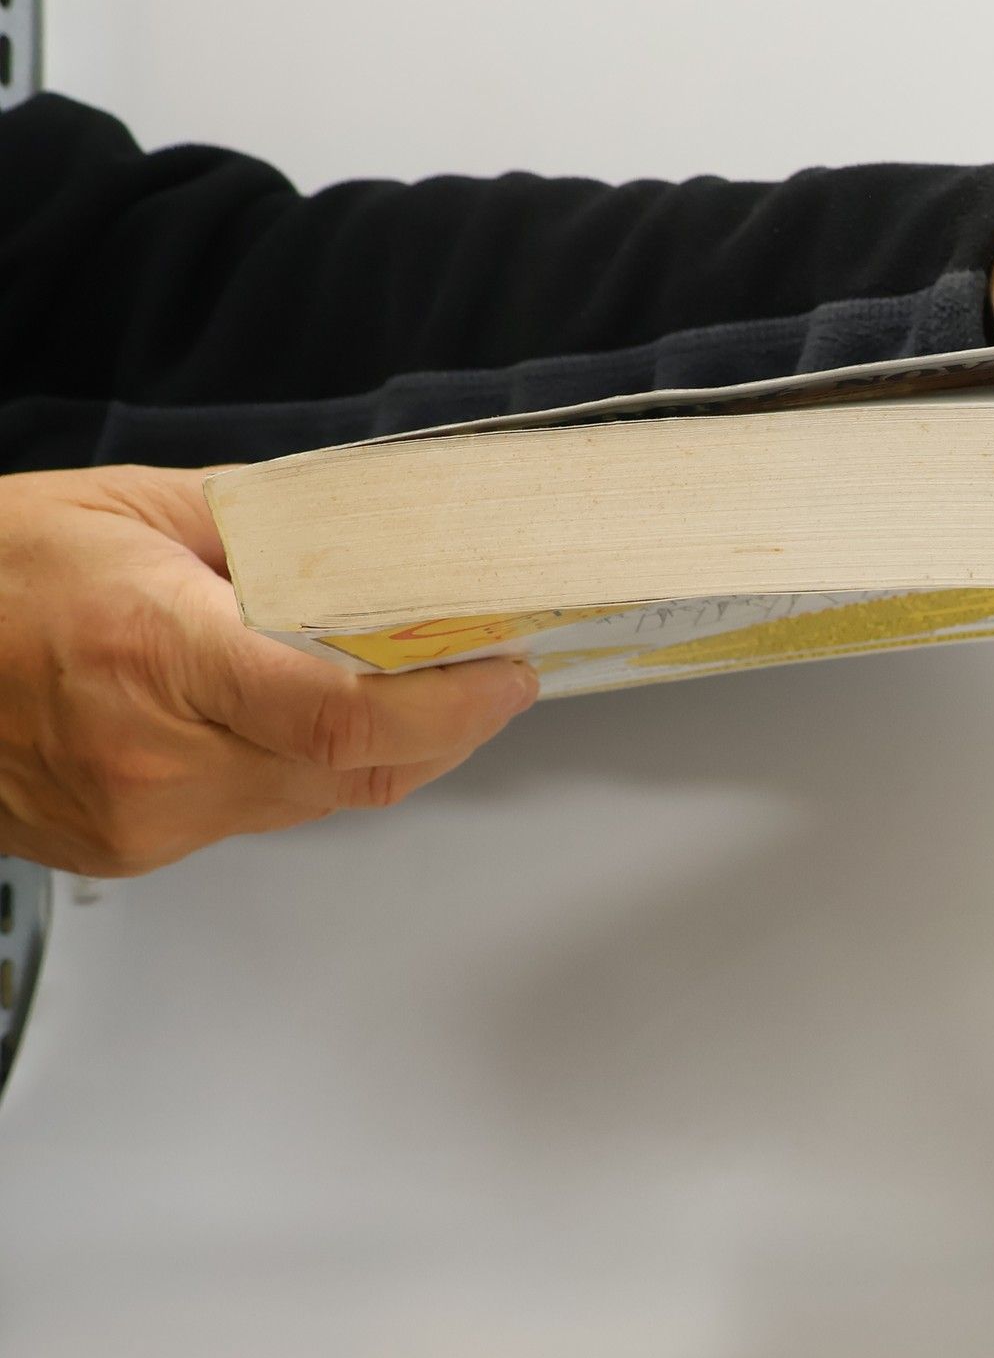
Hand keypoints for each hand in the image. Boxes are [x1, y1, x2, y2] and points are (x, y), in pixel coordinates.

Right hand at [0, 466, 537, 875]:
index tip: (505, 675)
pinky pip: (258, 816)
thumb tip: (366, 538)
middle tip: (486, 681)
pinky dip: (300, 773)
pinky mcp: (133, 851)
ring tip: (412, 692)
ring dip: (378, 753)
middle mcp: (156, 754)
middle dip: (443, 729)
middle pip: (355, 773)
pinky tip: (302, 724)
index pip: (345, 715)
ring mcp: (143, 818)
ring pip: (317, 802)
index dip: (451, 708)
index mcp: (158, 652)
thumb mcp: (124, 506)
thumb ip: (262, 527)